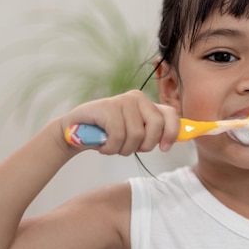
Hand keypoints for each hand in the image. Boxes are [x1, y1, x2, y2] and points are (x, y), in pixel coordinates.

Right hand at [61, 90, 179, 154]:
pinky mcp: (108, 107)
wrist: (76, 132)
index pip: (171, 115)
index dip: (172, 133)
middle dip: (144, 145)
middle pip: (156, 126)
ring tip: (112, 145)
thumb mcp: (135, 135)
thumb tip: (172, 141)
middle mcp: (138, 98)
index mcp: (148, 105)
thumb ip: (153, 134)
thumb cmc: (109, 135)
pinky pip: (119, 136)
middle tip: (129, 148)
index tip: (165, 149)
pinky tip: (103, 145)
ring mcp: (123, 101)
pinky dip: (111, 148)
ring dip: (123, 149)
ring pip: (136, 135)